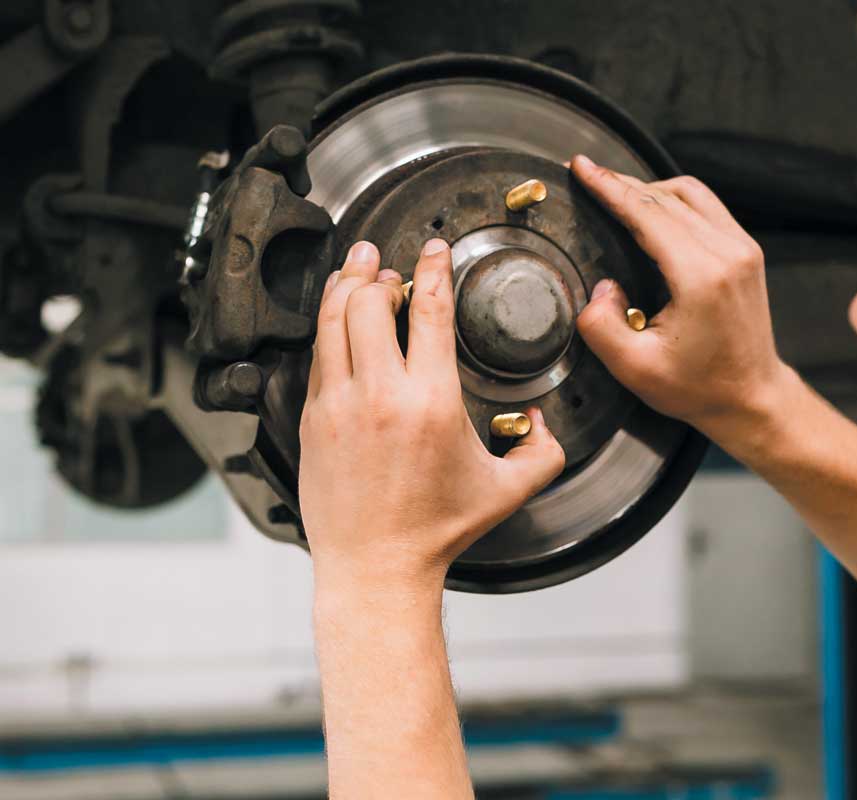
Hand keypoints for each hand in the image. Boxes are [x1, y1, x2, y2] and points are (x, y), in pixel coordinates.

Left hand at [298, 238, 565, 589]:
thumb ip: (542, 453)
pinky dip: (326, 322)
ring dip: (346, 285)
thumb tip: (541, 423)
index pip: (431, 312)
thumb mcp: (507, 491)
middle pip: (370, 303)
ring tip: (358, 266)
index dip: (433, 269)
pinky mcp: (312, 418)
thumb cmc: (437, 529)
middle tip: (390, 266)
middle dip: (381, 273)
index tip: (435, 250)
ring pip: (333, 319)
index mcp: (432, 402)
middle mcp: (381, 395)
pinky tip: (335, 314)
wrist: (376, 564)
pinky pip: (316, 353)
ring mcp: (339, 404)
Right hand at [570, 155, 790, 437]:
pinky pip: (706, 207)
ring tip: (614, 193)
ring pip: (689, 194)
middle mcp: (728, 253)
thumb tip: (599, 288)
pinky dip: (672, 200)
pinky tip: (649, 209)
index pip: (647, 214)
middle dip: (622, 184)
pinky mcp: (746, 252)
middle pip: (666, 198)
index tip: (582, 168)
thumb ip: (602, 327)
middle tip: (588, 175)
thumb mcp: (635, 369)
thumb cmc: (698, 388)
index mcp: (701, 277)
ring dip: (648, 189)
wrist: (750, 397)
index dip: (609, 188)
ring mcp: (743, 249)